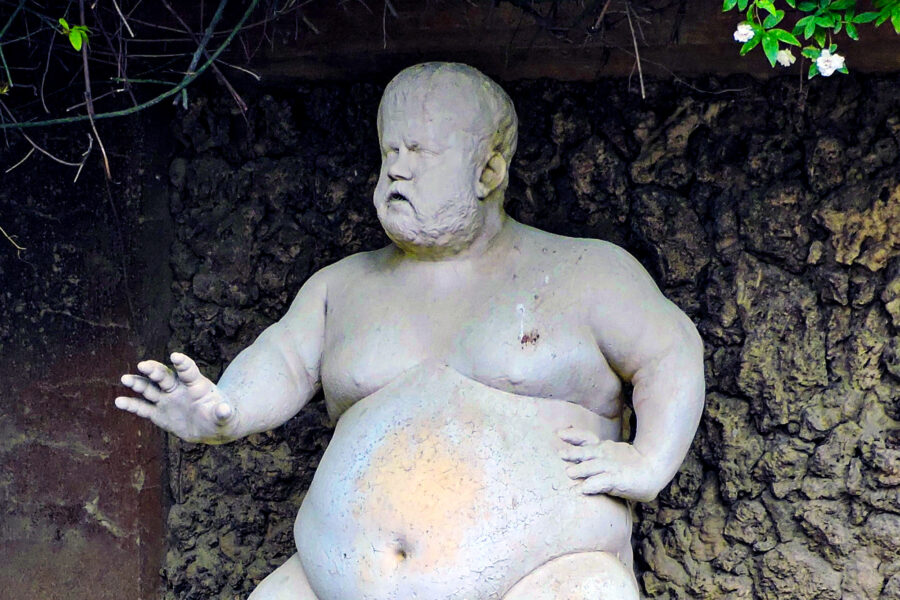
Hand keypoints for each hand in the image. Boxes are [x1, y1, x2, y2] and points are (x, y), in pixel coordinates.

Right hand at [116, 352, 236, 443]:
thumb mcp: (225, 417)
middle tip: (143, 365)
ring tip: (125, 378)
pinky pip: (143, 408)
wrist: (210, 427)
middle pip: (164, 376)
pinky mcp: (158, 413)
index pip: (188, 370)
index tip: (175, 356)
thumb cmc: (220, 417)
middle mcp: (178, 389)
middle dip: (154, 370)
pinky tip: (119, 402)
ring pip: (150, 388)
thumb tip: (225, 410)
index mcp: (196, 385)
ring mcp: (166, 400)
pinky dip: (131, 405)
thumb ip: (223, 413)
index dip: (182, 363)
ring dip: (138, 383)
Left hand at [558, 428, 660, 502]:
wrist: (653, 468)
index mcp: (602, 447)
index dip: (573, 435)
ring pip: (593, 467)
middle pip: (586, 452)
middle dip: (573, 453)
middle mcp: (605, 455)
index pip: (585, 438)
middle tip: (560, 453)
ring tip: (569, 473)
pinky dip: (593, 485)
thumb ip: (593, 456)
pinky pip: (603, 482)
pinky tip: (583, 489)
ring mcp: (612, 467)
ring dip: (581, 469)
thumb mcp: (610, 454)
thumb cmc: (629, 464)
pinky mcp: (618, 479)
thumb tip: (574, 463)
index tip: (559, 433)